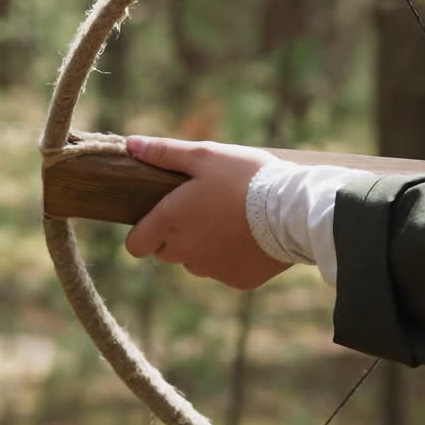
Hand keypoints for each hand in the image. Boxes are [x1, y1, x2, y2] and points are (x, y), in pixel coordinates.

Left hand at [124, 136, 291, 288]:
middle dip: (175, 236)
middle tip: (202, 211)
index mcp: (170, 222)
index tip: (160, 217)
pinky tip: (250, 236)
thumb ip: (164, 152)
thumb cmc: (246, 178)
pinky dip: (232, 257)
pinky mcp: (238, 280)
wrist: (294, 211)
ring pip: (196, 263)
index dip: (144, 231)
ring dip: (203, 247)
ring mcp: (213, 270)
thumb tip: (131, 144)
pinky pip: (226, 271)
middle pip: (166, 253)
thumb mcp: (205, 155)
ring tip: (230, 220)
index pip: (135, 245)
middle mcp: (186, 252)